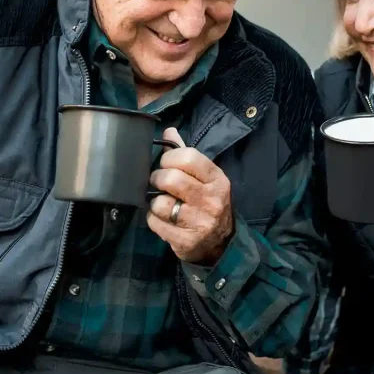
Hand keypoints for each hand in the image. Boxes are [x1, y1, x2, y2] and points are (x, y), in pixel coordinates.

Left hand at [147, 127, 234, 264]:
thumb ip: (186, 154)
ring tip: (161, 202)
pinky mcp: (186, 241)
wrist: (221, 242)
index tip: (164, 163)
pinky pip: (155, 223)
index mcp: (217, 179)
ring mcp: (200, 222)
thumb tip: (168, 131)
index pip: (188, 157)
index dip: (169, 158)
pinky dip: (153, 218)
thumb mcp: (204, 177)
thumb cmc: (208, 202)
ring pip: (160, 203)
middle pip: (171, 179)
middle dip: (157, 178)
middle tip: (157, 182)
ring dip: (154, 201)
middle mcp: (211, 200)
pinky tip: (161, 218)